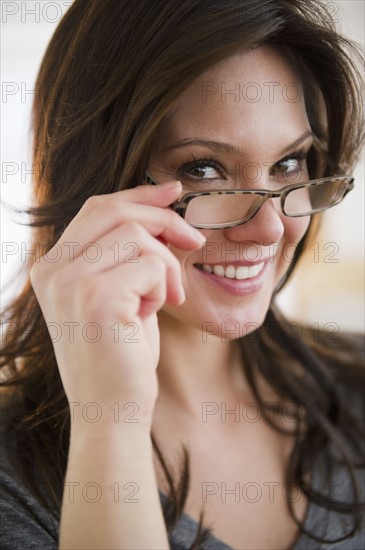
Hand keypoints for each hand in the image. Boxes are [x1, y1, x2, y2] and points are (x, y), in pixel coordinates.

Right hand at [30, 181, 204, 430]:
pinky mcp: (97, 297)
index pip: (96, 209)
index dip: (138, 194)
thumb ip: (122, 251)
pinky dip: (164, 287)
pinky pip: (151, 265)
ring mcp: (70, 281)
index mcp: (52, 266)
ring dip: (165, 266)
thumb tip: (161, 202)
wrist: (112, 410)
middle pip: (115, 211)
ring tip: (165, 299)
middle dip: (163, 219)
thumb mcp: (117, 293)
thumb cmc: (121, 353)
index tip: (172, 191)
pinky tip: (151, 315)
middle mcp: (52, 270)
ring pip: (137, 235)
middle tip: (194, 240)